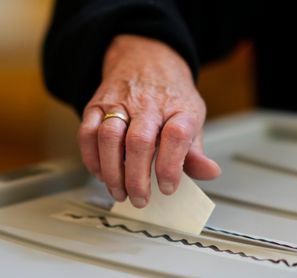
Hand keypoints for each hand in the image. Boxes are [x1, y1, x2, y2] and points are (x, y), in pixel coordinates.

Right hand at [78, 34, 220, 207]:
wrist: (146, 58)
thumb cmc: (170, 96)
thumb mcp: (191, 118)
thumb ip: (195, 151)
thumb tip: (209, 172)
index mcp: (178, 108)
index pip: (176, 135)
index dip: (171, 165)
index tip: (167, 187)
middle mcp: (149, 104)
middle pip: (139, 142)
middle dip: (136, 178)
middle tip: (140, 199)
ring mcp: (120, 103)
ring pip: (109, 138)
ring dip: (112, 171)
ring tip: (119, 192)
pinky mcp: (97, 105)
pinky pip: (87, 133)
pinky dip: (91, 158)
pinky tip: (100, 174)